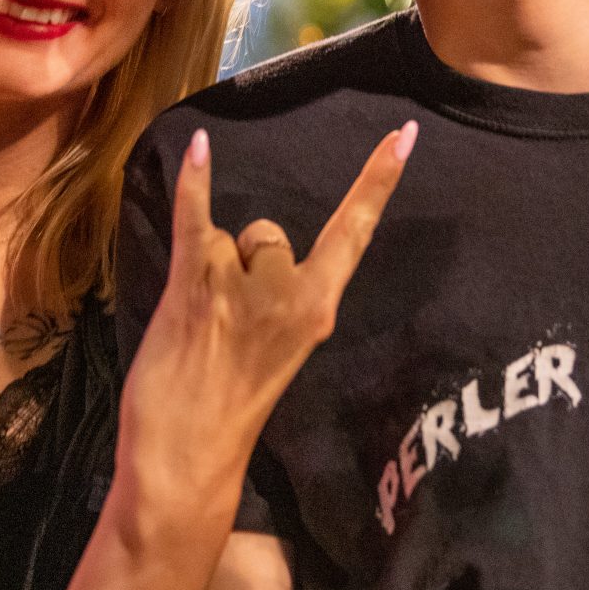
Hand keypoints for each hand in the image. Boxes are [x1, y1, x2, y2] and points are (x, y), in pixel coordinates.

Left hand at [119, 122, 416, 505]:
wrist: (185, 456)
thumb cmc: (227, 410)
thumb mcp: (279, 350)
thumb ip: (282, 300)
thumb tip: (258, 246)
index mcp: (317, 312)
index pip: (355, 232)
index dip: (379, 180)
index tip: (403, 134)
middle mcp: (288, 294)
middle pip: (270, 232)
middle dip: (245, 257)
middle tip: (223, 318)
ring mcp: (241, 287)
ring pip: (230, 236)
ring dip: (208, 263)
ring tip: (196, 320)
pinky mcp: (194, 283)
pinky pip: (195, 216)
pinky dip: (194, 182)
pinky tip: (198, 147)